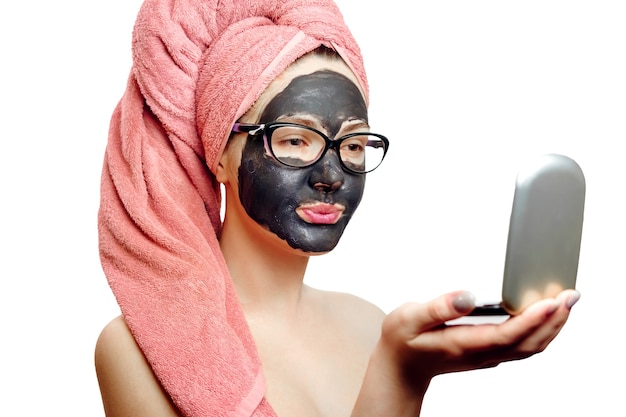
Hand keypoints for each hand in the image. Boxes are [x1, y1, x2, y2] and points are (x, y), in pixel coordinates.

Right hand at [351, 289, 579, 416]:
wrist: (401, 368)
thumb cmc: (402, 341)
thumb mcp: (409, 318)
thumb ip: (437, 307)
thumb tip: (468, 296)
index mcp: (463, 345)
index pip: (507, 335)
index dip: (532, 319)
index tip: (552, 301)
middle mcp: (481, 354)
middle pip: (528, 343)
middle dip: (554, 320)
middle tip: (571, 294)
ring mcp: (488, 357)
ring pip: (530, 347)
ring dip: (552, 327)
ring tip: (567, 303)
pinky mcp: (490, 354)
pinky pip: (524, 347)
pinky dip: (542, 331)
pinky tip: (546, 316)